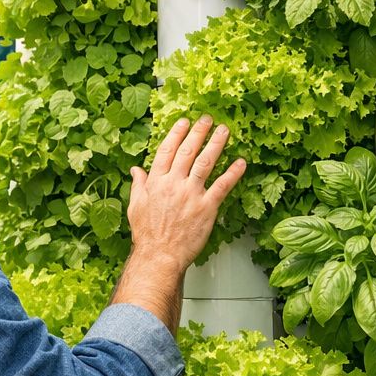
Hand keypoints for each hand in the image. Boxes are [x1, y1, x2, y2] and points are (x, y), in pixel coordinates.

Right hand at [127, 116, 246, 276]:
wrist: (159, 256)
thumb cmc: (147, 235)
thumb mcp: (135, 206)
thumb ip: (138, 185)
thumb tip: (136, 170)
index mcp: (156, 182)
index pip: (167, 150)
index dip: (177, 134)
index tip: (184, 122)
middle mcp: (174, 184)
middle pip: (188, 151)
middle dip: (199, 132)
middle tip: (207, 119)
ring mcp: (191, 194)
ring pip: (206, 162)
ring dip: (216, 144)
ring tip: (224, 130)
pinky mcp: (207, 207)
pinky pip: (222, 186)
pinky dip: (233, 173)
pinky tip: (241, 162)